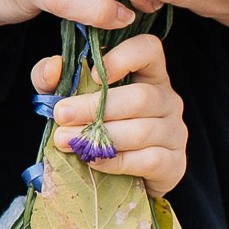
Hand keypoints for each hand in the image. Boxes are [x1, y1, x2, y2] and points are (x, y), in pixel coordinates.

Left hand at [35, 33, 187, 193]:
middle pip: (140, 97)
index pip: (149, 49)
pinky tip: (94, 161)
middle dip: (95, 107)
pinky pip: (148, 160)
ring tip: (66, 142)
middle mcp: (167, 99)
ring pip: (142, 131)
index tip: (90, 74)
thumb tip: (53, 67)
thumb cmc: (93, 129)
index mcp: (148, 74)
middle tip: (62, 115)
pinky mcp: (174, 163)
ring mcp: (175, 132)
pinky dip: (117, 161)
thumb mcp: (69, 100)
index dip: (124, 56)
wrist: (115, 179)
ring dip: (99, 138)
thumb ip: (54, 80)